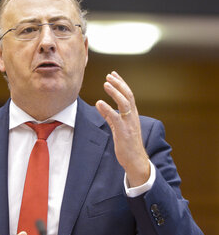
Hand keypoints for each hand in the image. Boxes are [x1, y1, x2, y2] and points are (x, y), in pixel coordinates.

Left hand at [95, 71, 149, 186]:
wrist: (135, 160)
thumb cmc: (127, 145)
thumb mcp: (118, 127)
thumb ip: (110, 115)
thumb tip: (100, 104)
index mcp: (132, 115)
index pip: (128, 95)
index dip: (121, 84)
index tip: (113, 74)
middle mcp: (132, 117)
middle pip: (128, 96)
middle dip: (119, 84)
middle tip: (109, 75)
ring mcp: (129, 124)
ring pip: (124, 103)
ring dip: (115, 92)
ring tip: (106, 84)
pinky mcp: (123, 132)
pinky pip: (115, 118)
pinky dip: (107, 109)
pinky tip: (99, 103)